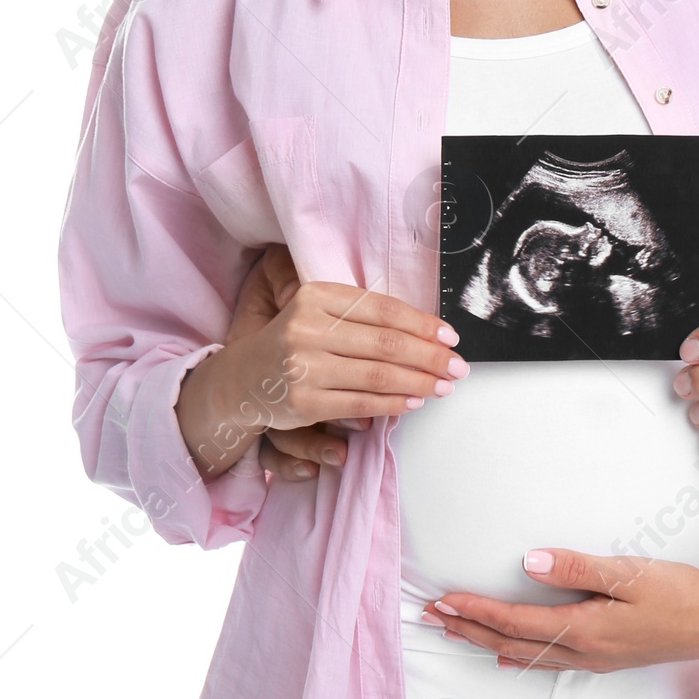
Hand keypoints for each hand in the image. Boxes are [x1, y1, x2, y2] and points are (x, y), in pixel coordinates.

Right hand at [177, 249, 466, 480]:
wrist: (240, 380)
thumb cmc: (294, 342)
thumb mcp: (319, 313)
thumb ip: (361, 315)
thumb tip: (427, 331)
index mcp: (315, 295)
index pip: (382, 308)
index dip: (422, 323)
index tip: (449, 336)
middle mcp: (307, 327)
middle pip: (385, 343)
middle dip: (430, 356)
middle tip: (458, 366)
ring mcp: (303, 365)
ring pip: (377, 375)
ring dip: (419, 382)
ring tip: (443, 385)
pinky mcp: (303, 401)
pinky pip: (361, 403)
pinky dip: (394, 403)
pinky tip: (414, 400)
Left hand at [424, 549, 698, 672]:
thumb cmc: (678, 591)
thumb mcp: (631, 572)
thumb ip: (578, 567)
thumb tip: (528, 563)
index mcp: (583, 628)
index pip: (515, 621)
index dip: (476, 610)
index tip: (443, 600)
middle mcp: (581, 650)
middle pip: (511, 641)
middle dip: (469, 628)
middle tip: (431, 617)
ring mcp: (592, 658)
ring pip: (526, 653)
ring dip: (486, 641)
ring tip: (456, 633)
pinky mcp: (604, 656)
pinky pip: (548, 661)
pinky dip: (520, 656)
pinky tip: (509, 657)